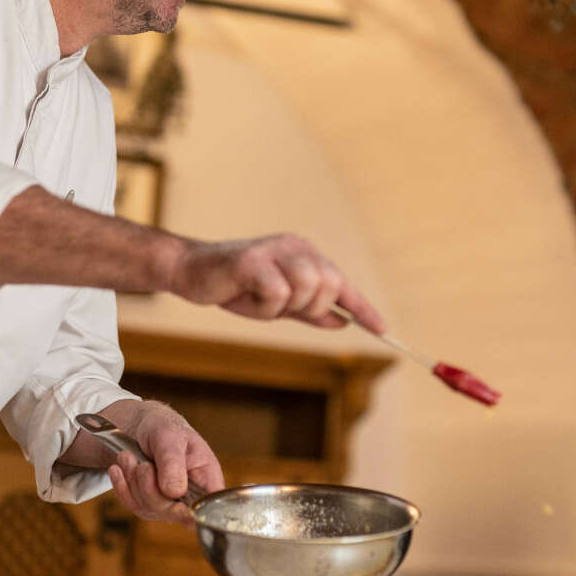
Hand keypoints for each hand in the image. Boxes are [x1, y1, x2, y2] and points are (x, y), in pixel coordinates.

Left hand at [96, 400, 222, 524]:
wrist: (143, 427)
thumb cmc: (165, 427)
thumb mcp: (170, 437)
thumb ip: (173, 463)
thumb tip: (175, 492)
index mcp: (207, 477)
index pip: (209, 505)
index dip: (195, 510)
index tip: (174, 499)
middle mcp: (191, 495)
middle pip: (174, 512)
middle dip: (150, 488)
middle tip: (142, 465)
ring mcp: (170, 503)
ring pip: (150, 509)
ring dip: (134, 482)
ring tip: (127, 456)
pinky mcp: (150, 504)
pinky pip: (134, 505)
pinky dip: (123, 487)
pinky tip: (117, 470)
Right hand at [170, 233, 383, 331]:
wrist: (191, 272)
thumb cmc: (237, 287)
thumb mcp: (280, 304)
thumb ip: (310, 311)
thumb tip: (344, 321)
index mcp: (303, 253)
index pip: (341, 281)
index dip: (362, 307)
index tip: (383, 329)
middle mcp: (293, 246)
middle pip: (329, 283)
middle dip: (312, 306)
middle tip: (284, 308)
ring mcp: (273, 251)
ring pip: (307, 287)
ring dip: (285, 307)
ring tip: (261, 300)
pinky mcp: (252, 260)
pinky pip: (278, 293)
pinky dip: (264, 306)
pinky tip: (246, 296)